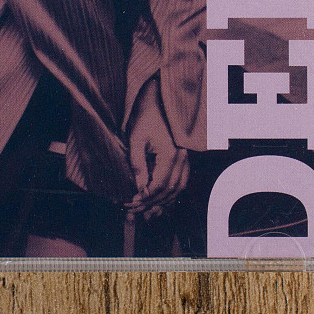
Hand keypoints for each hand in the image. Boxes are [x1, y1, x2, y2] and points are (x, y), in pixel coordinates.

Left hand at [126, 78, 188, 219]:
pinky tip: (161, 202)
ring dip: (162, 204)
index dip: (144, 197)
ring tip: (147, 216)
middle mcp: (182, 160)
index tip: (128, 203)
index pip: (158, 185)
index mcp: (171, 155)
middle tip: (131, 212)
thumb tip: (138, 187)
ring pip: (177, 189)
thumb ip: (137, 163)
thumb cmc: (146, 114)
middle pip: (168, 191)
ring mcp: (185, 159)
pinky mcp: (183, 157)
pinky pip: (181, 182)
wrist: (160, 98)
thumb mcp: (136, 137)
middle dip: (150, 204)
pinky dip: (171, 195)